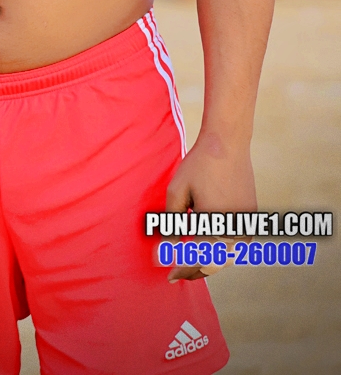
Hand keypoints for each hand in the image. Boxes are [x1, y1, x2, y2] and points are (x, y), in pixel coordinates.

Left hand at [165, 137, 255, 280]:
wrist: (228, 143)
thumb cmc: (199, 166)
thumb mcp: (177, 192)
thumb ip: (171, 224)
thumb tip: (167, 250)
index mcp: (216, 228)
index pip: (197, 261)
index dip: (182, 272)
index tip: (169, 276)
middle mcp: (235, 232)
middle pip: (214, 264)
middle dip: (195, 270)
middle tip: (177, 273)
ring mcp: (246, 225)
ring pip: (227, 257)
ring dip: (209, 262)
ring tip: (189, 261)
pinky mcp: (250, 217)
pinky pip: (235, 243)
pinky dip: (221, 249)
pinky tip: (207, 245)